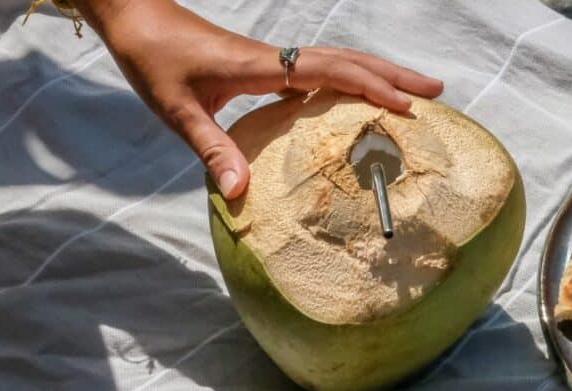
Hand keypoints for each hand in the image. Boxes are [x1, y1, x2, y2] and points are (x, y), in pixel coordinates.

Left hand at [70, 0, 442, 198]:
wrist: (134, 16)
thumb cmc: (153, 57)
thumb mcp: (176, 109)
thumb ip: (211, 147)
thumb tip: (240, 192)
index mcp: (263, 65)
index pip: (329, 71)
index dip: (369, 87)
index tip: (405, 106)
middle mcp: (277, 57)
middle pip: (349, 60)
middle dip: (394, 75)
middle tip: (437, 91)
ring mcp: (275, 58)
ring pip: (340, 60)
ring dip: (379, 73)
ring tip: (415, 92)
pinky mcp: (268, 63)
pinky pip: (322, 69)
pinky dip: (353, 79)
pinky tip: (363, 96)